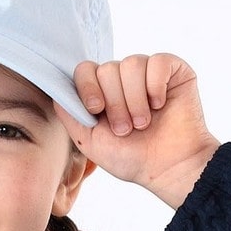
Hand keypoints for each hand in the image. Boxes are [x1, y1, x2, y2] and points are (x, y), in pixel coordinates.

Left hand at [54, 54, 221, 208]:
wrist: (168, 168)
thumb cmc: (132, 158)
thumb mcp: (90, 142)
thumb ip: (71, 115)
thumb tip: (58, 90)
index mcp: (103, 92)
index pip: (85, 70)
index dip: (88, 87)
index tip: (96, 110)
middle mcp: (123, 78)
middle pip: (107, 69)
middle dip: (115, 104)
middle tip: (126, 129)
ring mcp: (147, 72)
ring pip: (131, 64)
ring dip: (135, 101)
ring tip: (143, 123)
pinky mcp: (172, 70)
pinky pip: (157, 62)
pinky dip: (156, 87)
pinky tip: (161, 105)